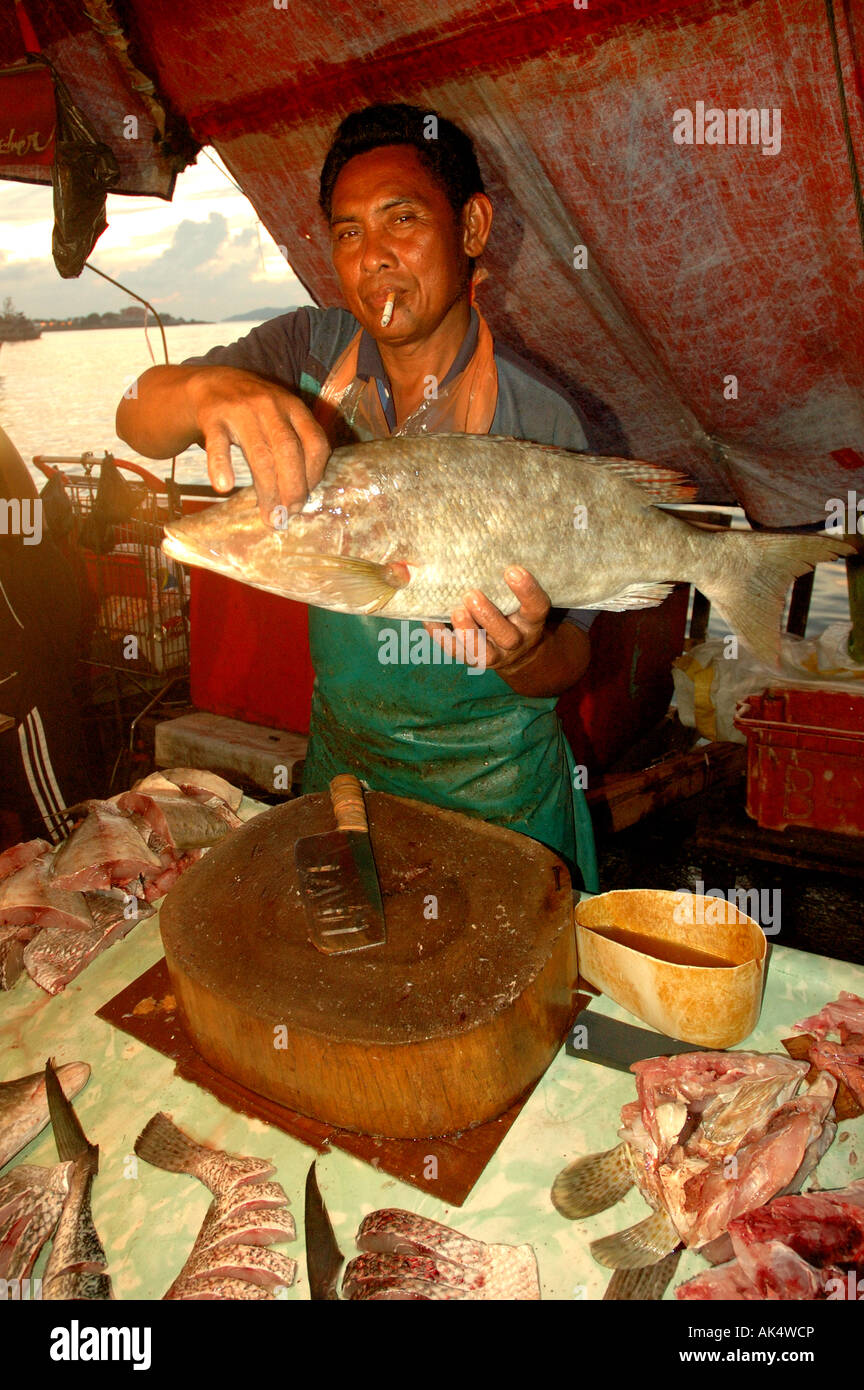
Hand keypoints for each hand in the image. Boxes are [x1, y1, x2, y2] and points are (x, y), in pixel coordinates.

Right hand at [187, 366, 330, 522]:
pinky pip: (218, 444)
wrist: (210, 384)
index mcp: (294, 407)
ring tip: (269, 516)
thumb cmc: (253, 412)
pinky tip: (224, 486)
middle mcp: (271, 406)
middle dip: (292, 487)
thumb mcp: (281, 419)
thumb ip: (295, 446)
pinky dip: (221, 465)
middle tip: (288, 515)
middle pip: (288, 450)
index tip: (305, 499)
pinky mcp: (213, 416)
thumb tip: (302, 497)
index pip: (315, 443)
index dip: (315, 474)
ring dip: (266, 489)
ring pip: (259, 453)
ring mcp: (241, 409)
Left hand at [424, 566, 550, 673]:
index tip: (512, 570)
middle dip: (488, 616)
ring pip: (483, 651)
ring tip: (456, 611)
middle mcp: (517, 640)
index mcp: (532, 621)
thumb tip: (481, 543)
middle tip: (472, 594)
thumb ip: (509, 580)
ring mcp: (495, 655)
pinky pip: (455, 651)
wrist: (518, 653)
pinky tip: (429, 619)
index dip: (527, 591)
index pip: (537, 607)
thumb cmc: (516, 611)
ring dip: (467, 631)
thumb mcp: (522, 599)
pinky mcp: (472, 659)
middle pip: (507, 635)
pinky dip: (441, 636)